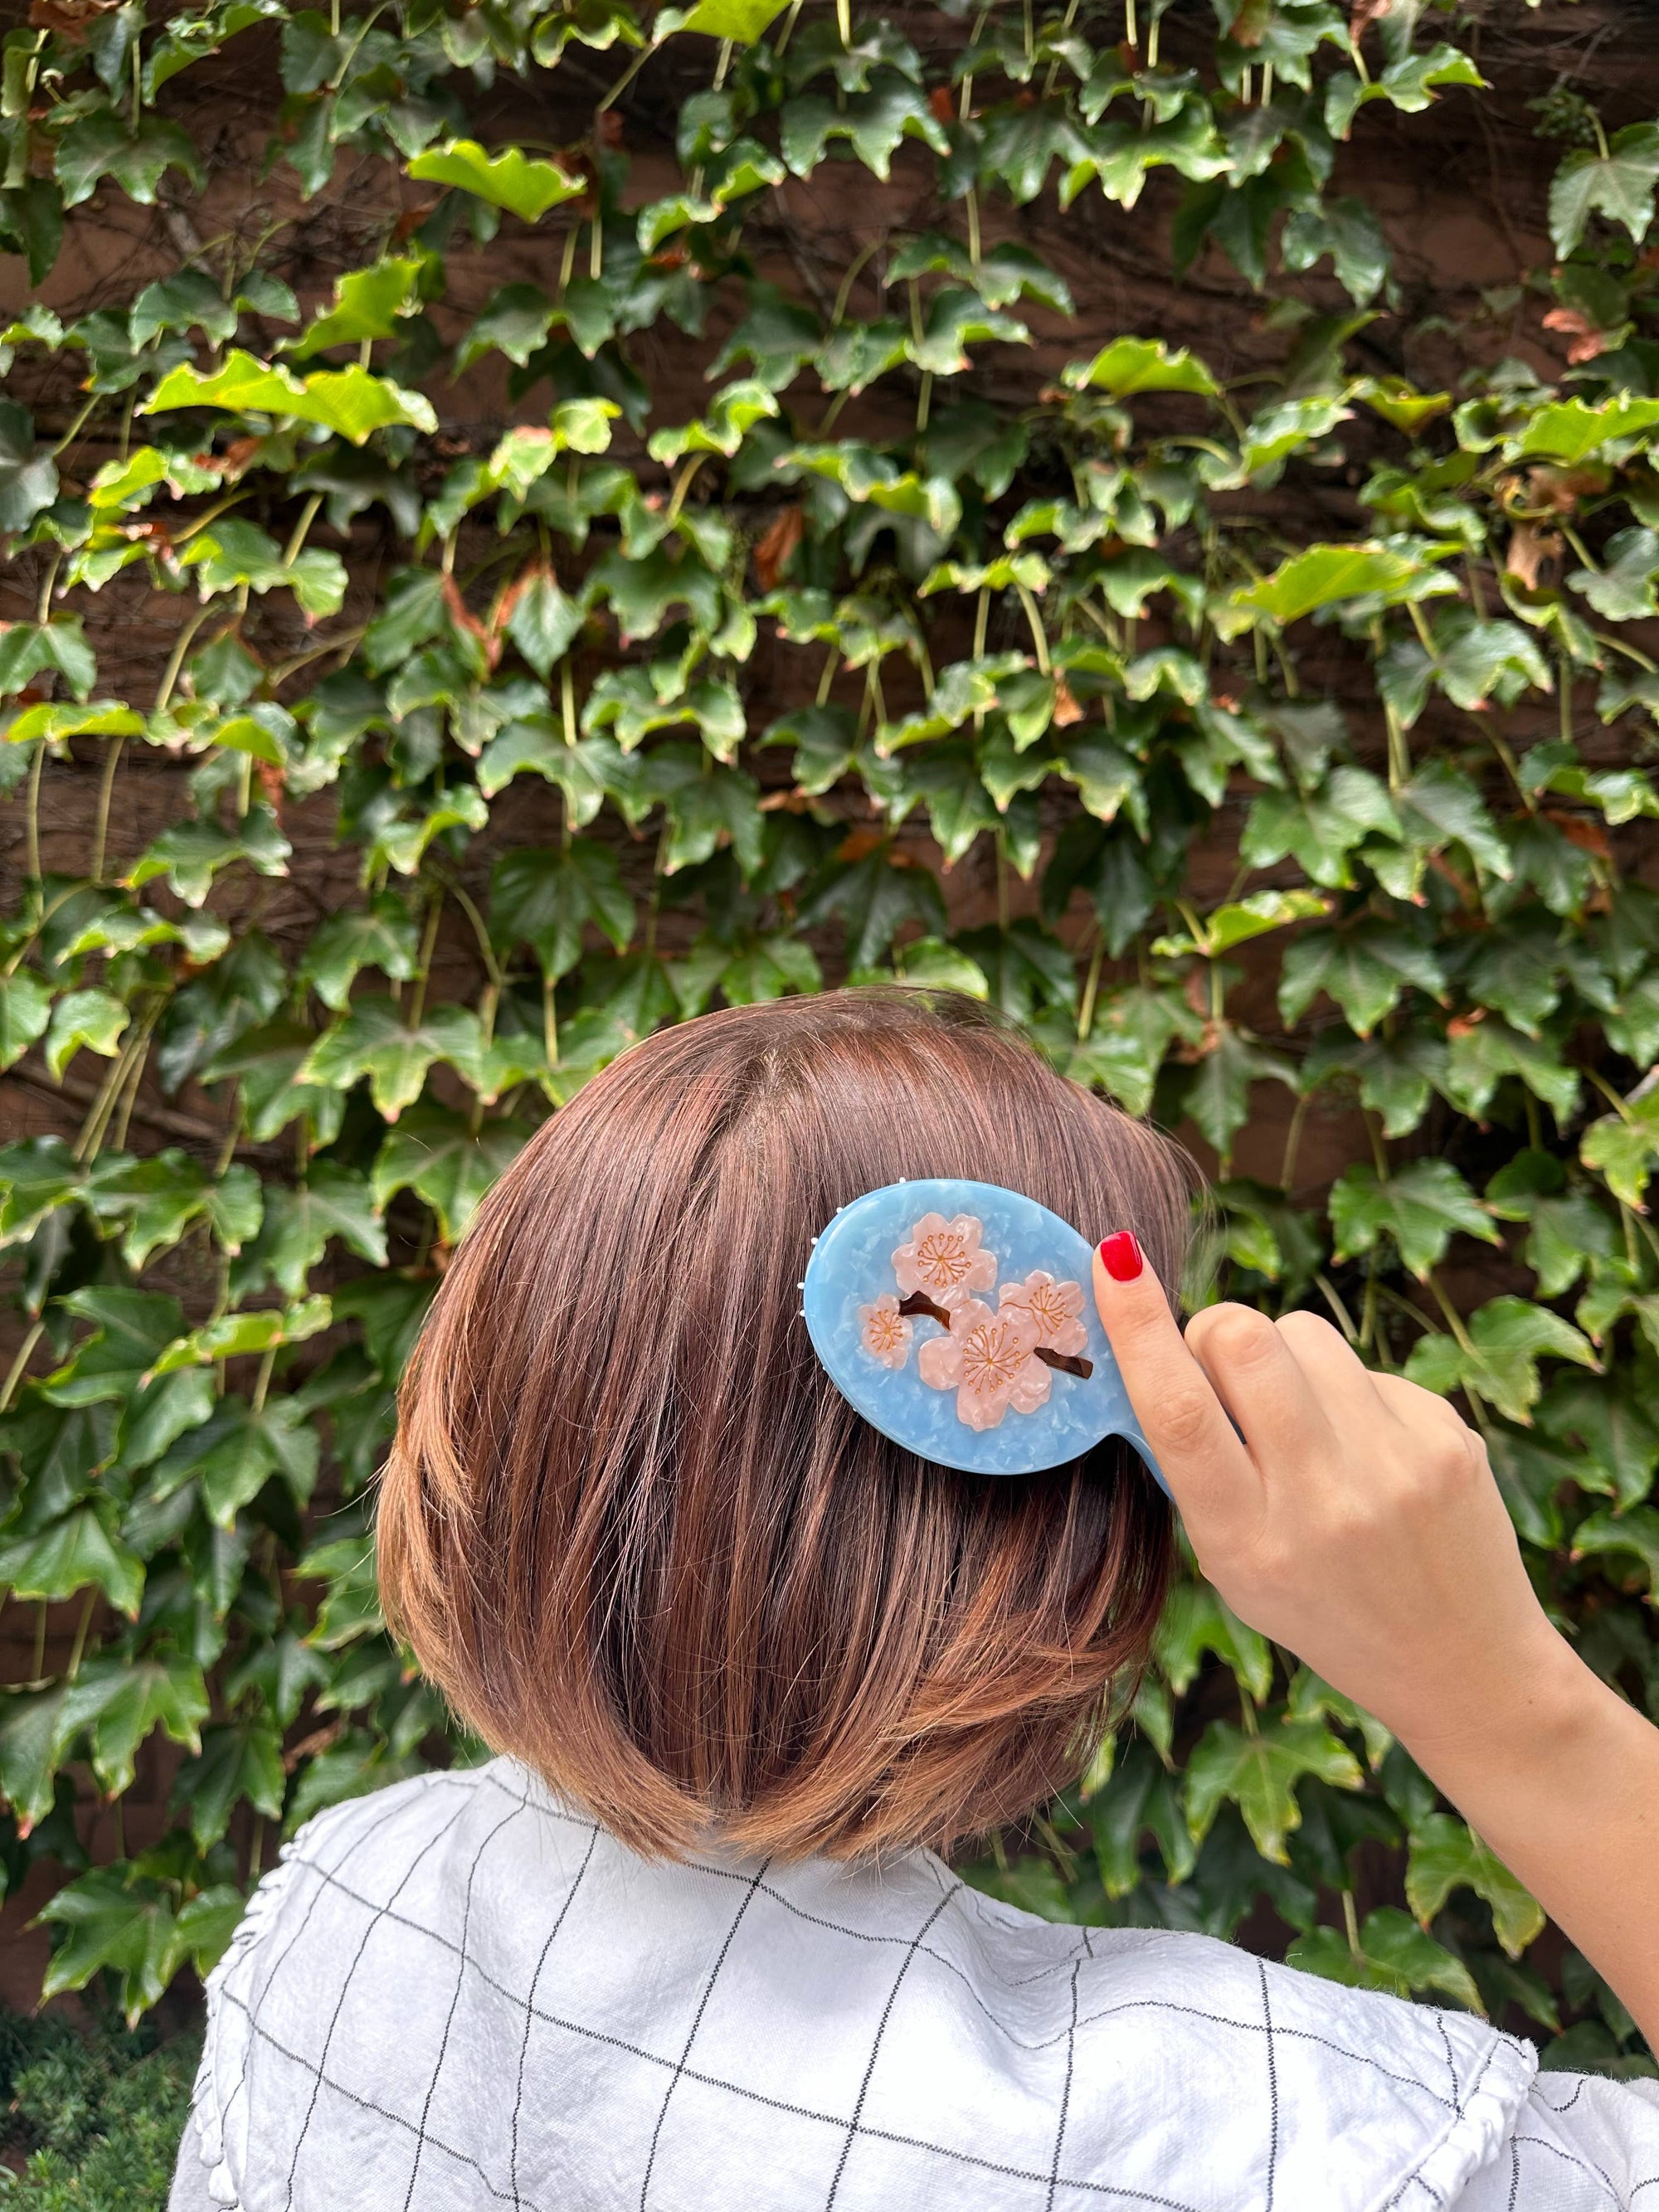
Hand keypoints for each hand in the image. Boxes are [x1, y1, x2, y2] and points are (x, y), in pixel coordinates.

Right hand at [1092, 1227, 1658, 2051]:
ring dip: (1281, 1355)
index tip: (1113, 1258)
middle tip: (1218, 1366)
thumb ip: (1197, 1468)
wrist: (1463, 1662)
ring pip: (1303, 1332)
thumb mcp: (1232, 1565)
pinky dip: (1344, 1390)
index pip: (1180, 1414)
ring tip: (1301, 1418)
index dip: (1138, 1327)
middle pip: (1245, 1342)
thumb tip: (1158, 1345)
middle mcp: (1323, 1503)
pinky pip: (1364, 1363)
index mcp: (1248, 1544)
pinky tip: (1364, 1449)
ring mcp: (1395, 1465)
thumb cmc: (1321, 1607)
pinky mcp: (1447, 1437)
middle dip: (1215, 1331)